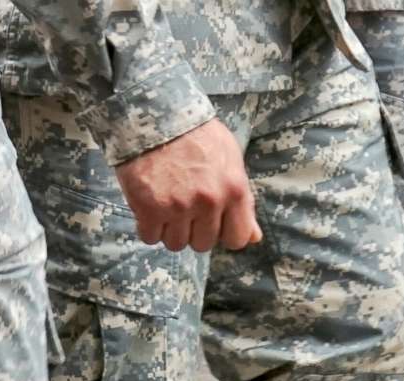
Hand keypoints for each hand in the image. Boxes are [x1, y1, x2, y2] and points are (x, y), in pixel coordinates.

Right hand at [114, 119, 259, 251]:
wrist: (156, 114)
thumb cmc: (196, 134)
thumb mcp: (230, 159)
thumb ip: (243, 201)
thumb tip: (254, 237)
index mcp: (234, 190)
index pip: (237, 239)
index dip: (223, 233)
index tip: (213, 221)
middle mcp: (209, 202)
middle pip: (203, 244)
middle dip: (194, 230)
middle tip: (184, 205)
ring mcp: (178, 207)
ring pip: (176, 243)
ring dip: (170, 229)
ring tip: (167, 202)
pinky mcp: (149, 208)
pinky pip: (150, 237)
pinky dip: (148, 226)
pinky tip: (150, 205)